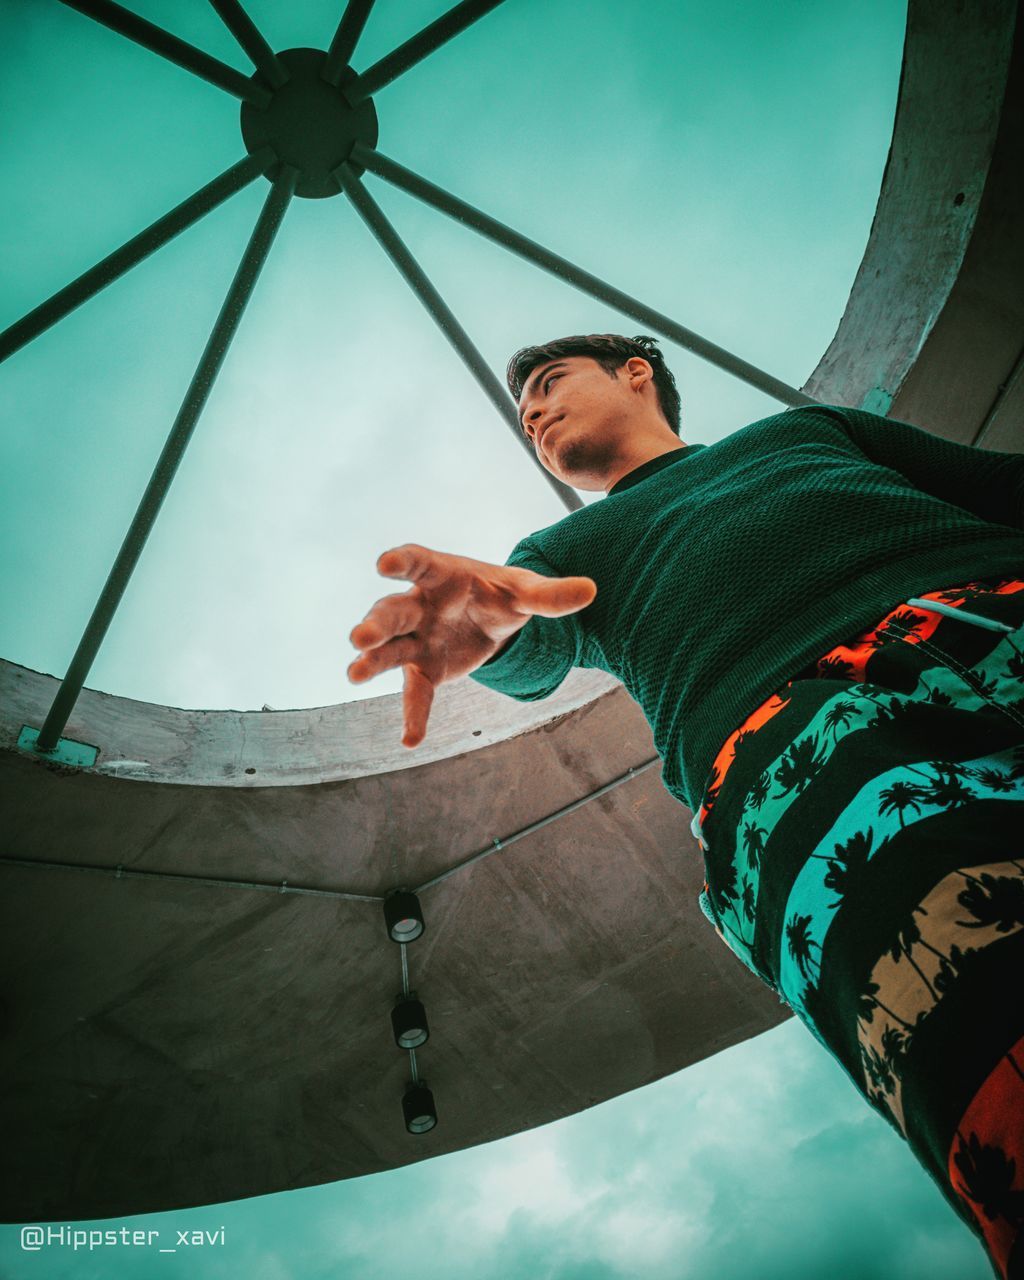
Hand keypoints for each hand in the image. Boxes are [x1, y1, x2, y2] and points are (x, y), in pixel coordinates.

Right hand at [347, 543, 596, 748]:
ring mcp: (418, 639)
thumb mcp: (528, 594)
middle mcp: (420, 605)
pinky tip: (410, 740)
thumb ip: (552, 596)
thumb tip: (592, 591)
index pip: (418, 562)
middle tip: (359, 638)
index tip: (384, 563)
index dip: (401, 561)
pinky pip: (416, 692)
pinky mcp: (426, 669)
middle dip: (376, 624)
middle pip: (392, 611)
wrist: (494, 618)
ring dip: (372, 661)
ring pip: (390, 649)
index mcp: (442, 575)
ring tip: (354, 673)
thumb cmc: (501, 595)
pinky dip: (414, 715)